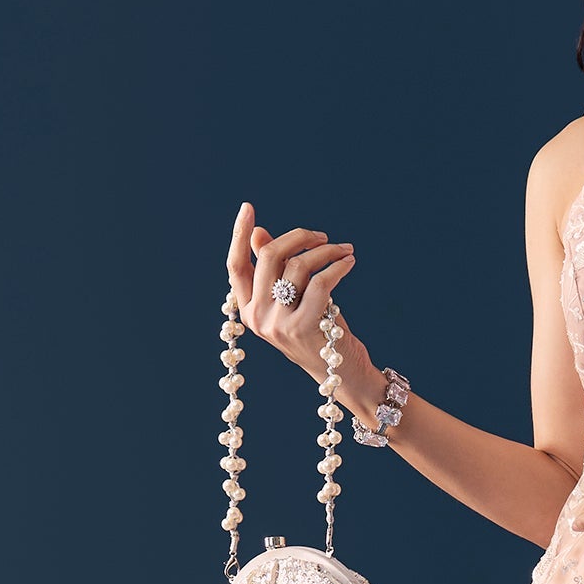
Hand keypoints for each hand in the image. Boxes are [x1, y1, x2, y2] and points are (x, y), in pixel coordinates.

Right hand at [226, 201, 356, 384]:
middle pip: (269, 257)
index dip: (239, 235)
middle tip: (323, 236)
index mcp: (249, 311)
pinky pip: (319, 282)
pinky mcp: (303, 327)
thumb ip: (274, 272)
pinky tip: (349, 262)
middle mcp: (258, 318)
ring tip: (344, 250)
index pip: (235, 266)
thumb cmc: (319, 334)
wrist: (343, 376)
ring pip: (297, 266)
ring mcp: (278, 324)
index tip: (247, 207)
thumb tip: (259, 234)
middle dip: (299, 237)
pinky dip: (337, 266)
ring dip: (325, 251)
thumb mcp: (292, 303)